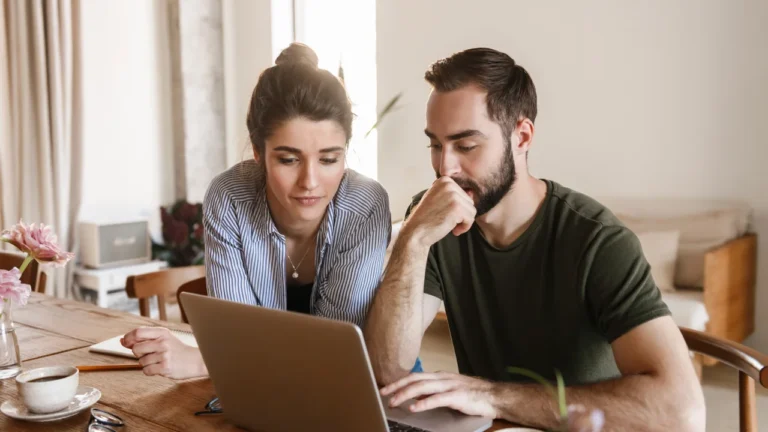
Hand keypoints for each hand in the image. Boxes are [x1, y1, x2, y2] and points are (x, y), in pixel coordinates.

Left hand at [121, 327, 206, 379]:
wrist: (195, 360)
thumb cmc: (176, 349)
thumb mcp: (163, 338)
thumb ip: (144, 339)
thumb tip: (122, 341)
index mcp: (162, 333)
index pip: (138, 332)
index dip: (128, 338)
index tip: (126, 342)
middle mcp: (163, 343)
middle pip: (136, 349)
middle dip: (137, 354)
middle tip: (148, 354)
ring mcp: (164, 355)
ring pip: (141, 362)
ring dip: (146, 363)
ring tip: (158, 361)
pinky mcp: (165, 368)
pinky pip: (146, 371)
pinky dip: (150, 371)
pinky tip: (159, 367)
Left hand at [380, 372, 497, 418]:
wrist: (495, 396)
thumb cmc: (473, 394)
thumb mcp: (450, 390)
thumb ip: (433, 392)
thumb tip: (417, 397)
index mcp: (440, 376)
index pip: (415, 377)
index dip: (399, 382)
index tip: (386, 388)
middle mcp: (442, 378)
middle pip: (414, 380)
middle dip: (397, 386)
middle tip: (383, 393)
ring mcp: (449, 386)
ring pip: (422, 387)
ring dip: (406, 395)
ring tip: (394, 402)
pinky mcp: (457, 396)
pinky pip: (437, 399)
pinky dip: (424, 403)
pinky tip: (414, 408)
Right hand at [402, 177, 476, 247]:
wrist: (416, 232)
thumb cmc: (427, 218)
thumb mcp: (439, 200)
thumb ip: (453, 195)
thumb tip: (472, 193)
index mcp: (444, 180)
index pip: (463, 194)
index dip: (457, 208)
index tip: (445, 214)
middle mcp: (448, 184)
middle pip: (469, 201)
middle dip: (461, 215)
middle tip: (447, 221)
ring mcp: (453, 195)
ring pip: (472, 210)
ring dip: (463, 222)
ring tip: (450, 225)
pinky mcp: (457, 207)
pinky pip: (471, 218)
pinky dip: (464, 227)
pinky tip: (453, 230)